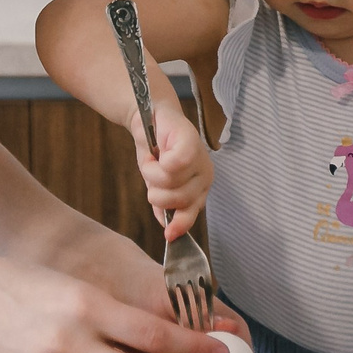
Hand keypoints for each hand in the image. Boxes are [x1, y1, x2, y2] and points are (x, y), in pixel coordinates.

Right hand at [131, 94, 212, 238]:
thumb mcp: (158, 185)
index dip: (180, 225)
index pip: (192, 213)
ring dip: (151, 175)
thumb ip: (165, 207)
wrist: (148, 117)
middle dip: (157, 193)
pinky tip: (155, 153)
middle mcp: (204, 174)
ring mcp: (199, 158)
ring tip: (151, 162)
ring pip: (172, 182)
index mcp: (199, 187)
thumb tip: (168, 230)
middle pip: (179, 200)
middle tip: (151, 177)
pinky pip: (174, 165)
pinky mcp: (190, 141)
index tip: (168, 235)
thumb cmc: (155, 152)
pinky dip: (157, 163)